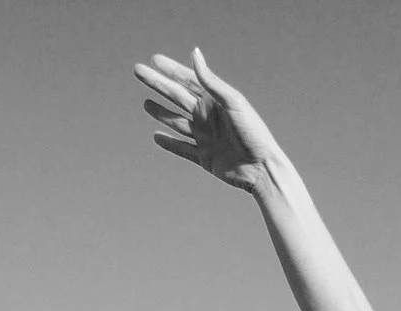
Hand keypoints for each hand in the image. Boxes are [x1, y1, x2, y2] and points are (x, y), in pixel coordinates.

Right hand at [138, 49, 284, 193]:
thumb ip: (210, 80)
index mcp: (215, 101)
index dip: (171, 69)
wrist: (262, 169)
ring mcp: (205, 137)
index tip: (154, 59)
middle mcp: (208, 117)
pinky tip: (156, 137)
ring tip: (145, 104)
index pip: (188, 80)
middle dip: (157, 84)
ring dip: (161, 112)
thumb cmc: (252, 132)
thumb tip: (195, 52)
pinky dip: (170, 143)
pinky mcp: (205, 158)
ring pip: (177, 122)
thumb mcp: (232, 102)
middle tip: (137, 71)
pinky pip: (182, 149)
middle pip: (176, 96)